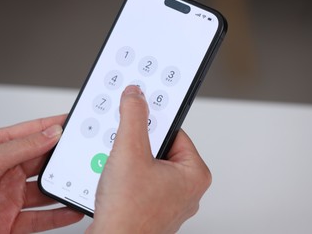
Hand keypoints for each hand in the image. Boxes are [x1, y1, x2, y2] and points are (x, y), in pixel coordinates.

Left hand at [0, 115, 82, 232]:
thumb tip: (51, 133)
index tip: (77, 122)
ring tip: (80, 183)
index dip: (55, 126)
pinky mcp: (11, 222)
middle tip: (83, 155)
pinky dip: (59, 215)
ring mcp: (10, 197)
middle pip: (44, 162)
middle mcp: (6, 171)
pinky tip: (70, 209)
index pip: (33, 133)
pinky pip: (41, 218)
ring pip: (46, 191)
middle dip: (64, 159)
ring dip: (63, 188)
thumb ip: (23, 147)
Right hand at [87, 86, 211, 232]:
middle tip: (125, 148)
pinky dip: (128, 176)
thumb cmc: (128, 214)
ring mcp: (170, 200)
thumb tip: (136, 96)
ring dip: (130, 160)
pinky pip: (141, 180)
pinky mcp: (152, 207)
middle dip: (138, 144)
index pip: (175, 131)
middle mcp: (186, 188)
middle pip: (160, 147)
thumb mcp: (129, 152)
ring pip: (148, 164)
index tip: (138, 115)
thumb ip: (134, 117)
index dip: (152, 123)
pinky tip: (117, 182)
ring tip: (119, 169)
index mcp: (195, 174)